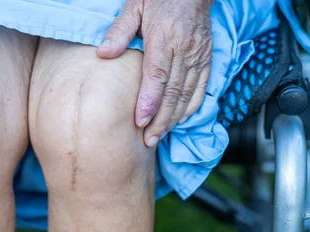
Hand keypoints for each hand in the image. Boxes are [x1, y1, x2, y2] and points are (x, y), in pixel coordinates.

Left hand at [97, 0, 212, 146]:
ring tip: (159, 136)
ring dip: (173, 118)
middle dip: (160, 119)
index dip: (150, 100)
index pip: (157, 75)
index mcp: (164, 37)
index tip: (140, 121)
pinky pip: (201, 89)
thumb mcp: (134, 6)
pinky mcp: (206, 59)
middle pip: (173, 91)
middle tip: (148, 141)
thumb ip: (119, 31)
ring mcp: (197, 56)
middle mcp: (184, 50)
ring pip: (187, 94)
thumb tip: (103, 53)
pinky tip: (179, 121)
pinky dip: (190, 107)